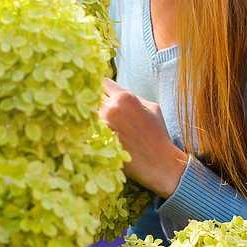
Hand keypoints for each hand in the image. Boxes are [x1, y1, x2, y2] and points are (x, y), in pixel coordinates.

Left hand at [98, 77, 188, 197]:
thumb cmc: (159, 134)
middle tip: (98, 109)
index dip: (103, 89)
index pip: (103, 83)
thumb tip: (118, 92)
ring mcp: (102, 125)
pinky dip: (90, 131)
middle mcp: (111, 108)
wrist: (159, 162)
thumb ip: (134, 97)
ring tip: (96, 122)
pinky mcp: (97, 141)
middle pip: (93, 97)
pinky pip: (87, 130)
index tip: (103, 94)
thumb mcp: (152, 108)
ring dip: (91, 116)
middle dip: (96, 101)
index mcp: (125, 97)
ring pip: (88, 114)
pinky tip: (96, 135)